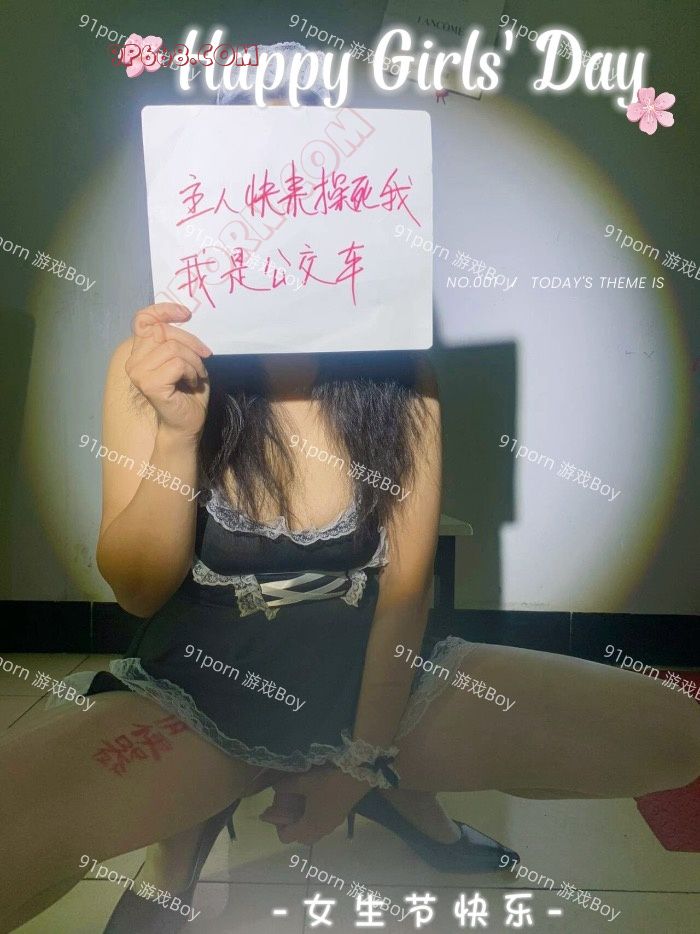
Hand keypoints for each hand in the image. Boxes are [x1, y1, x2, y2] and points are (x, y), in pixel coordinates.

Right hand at [125, 303, 212, 440]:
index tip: (186, 313)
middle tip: (205, 356)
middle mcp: (133, 361)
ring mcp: (138, 372)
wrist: (187, 423)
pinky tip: (192, 383)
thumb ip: (176, 340)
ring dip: (193, 360)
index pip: (143, 319)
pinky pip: (177, 363)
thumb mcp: (184, 358)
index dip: (163, 310)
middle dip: (190, 341)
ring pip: (173, 348)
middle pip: (162, 331)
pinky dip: (192, 371)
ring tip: (197, 374)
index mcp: (140, 352)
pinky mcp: (149, 384)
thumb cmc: (187, 392)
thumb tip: (185, 316)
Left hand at [265, 767, 368, 844]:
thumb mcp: (304, 782)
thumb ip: (287, 787)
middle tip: (287, 807)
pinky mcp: (340, 816)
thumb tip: (275, 787)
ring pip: (313, 831)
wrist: (358, 777)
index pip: (286, 837)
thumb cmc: (328, 783)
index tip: (274, 809)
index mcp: (309, 827)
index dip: (277, 825)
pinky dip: (314, 816)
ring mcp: (332, 825)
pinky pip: (322, 823)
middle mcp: (321, 831)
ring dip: (303, 821)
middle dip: (291, 826)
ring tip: (299, 801)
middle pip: (301, 837)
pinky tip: (314, 798)